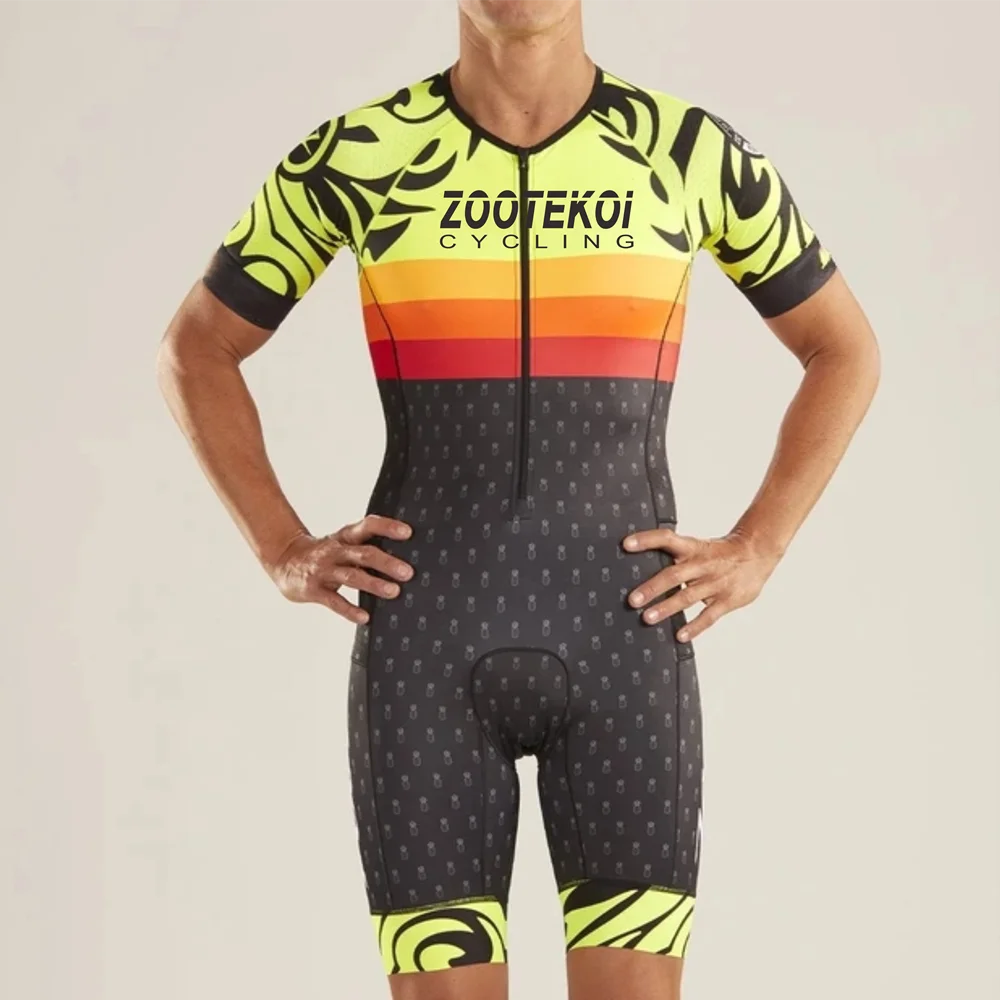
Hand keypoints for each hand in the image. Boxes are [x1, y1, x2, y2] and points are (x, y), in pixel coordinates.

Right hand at [267, 515, 413, 623]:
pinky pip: (334, 601)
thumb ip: (367, 547)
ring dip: (373, 584)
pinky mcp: (313, 590)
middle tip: (408, 573)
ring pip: (351, 576)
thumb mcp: (344, 544)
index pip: (368, 526)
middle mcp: (335, 551)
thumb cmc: (326, 554)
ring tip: (394, 592)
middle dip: (387, 562)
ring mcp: (323, 570)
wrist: (284, 560)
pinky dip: (349, 610)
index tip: (408, 533)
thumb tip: (405, 557)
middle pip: (364, 553)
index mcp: (346, 537)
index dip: (387, 528)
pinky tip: (365, 617)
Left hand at [622, 528, 780, 641]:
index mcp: (693, 548)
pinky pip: (709, 616)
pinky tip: (680, 636)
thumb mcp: (697, 547)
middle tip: (632, 600)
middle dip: (652, 587)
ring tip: (648, 618)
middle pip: (675, 574)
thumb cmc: (718, 552)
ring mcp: (716, 583)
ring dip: (667, 608)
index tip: (626, 544)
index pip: (667, 538)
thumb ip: (675, 556)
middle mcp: (703, 564)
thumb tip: (641, 566)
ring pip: (688, 596)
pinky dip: (694, 626)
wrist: (757, 553)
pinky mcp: (728, 600)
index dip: (647, 540)